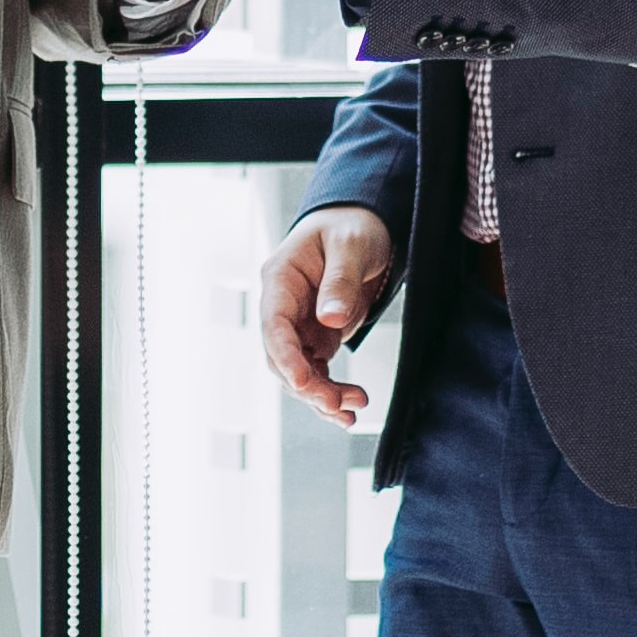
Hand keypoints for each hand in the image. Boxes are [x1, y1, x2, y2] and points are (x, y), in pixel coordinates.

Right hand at [263, 205, 396, 425]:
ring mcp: (298, 325)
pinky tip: (349, 408)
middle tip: (337, 404)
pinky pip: (317, 373)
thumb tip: (330, 319)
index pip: (273, 325)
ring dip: (321, 396)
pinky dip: (331, 393)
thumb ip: (340, 280)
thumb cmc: (351, 227)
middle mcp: (283, 306)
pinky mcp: (317, 337)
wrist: (362, 226)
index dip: (285, 357)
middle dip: (307, 385)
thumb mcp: (351, 245)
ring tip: (351, 411)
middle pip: (281, 357)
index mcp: (280, 279)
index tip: (303, 382)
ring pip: (298, 372)